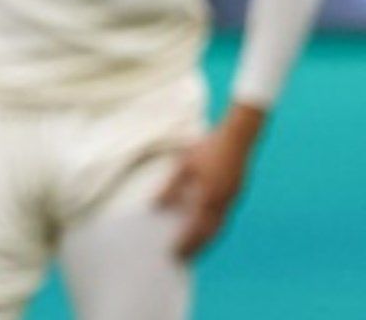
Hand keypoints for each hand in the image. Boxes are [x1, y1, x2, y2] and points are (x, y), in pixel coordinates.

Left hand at [159, 112, 259, 258]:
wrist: (237, 137)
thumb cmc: (207, 148)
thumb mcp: (183, 167)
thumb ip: (170, 188)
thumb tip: (157, 206)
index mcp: (208, 197)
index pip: (195, 228)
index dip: (185, 242)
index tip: (174, 253)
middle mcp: (223, 203)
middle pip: (209, 233)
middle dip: (197, 247)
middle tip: (183, 258)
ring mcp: (232, 199)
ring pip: (219, 227)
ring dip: (206, 240)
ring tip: (193, 248)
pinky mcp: (236, 193)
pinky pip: (224, 217)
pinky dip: (213, 228)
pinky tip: (204, 228)